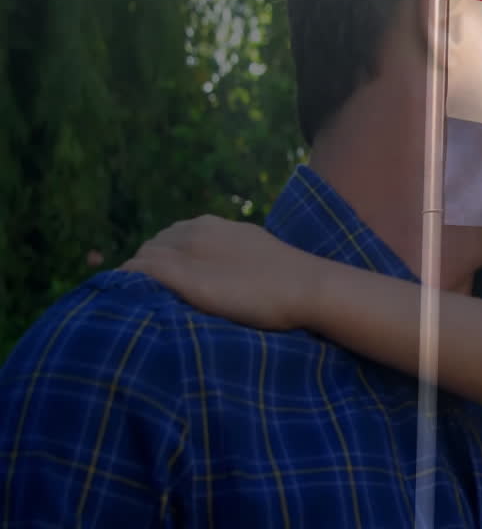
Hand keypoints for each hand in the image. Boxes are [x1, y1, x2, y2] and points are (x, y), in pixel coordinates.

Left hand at [120, 215, 317, 330]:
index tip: (166, 285)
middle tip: (151, 300)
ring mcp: (188, 252)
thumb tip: (221, 272)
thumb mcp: (254, 254)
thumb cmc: (290, 278)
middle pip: (151, 247)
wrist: (307, 285)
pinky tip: (128, 301)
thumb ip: (230, 256)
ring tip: (139, 304)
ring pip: (141, 259)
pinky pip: (140, 274)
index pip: (169, 239)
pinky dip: (129, 285)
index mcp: (212, 224)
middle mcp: (195, 230)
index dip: (163, 261)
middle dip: (147, 269)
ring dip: (136, 278)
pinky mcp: (185, 277)